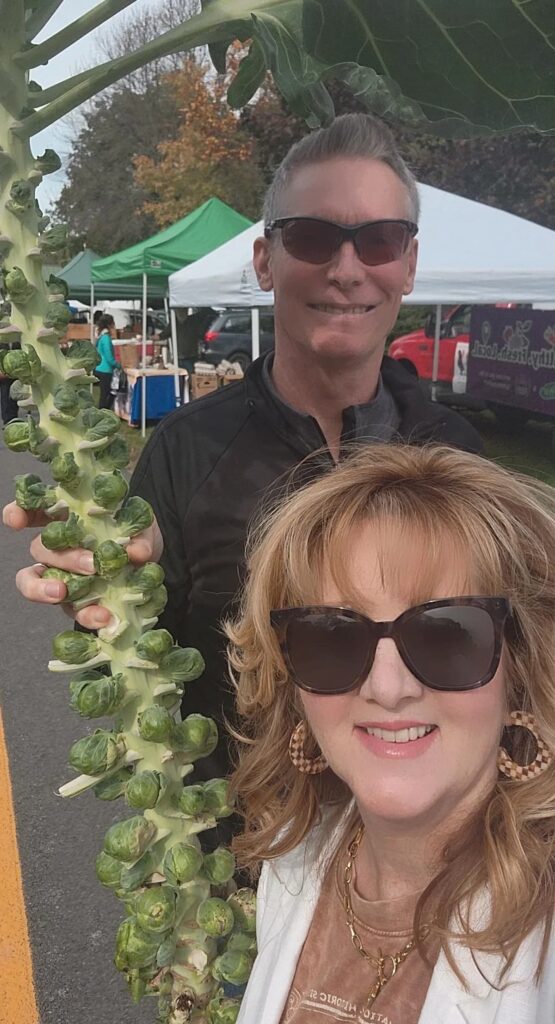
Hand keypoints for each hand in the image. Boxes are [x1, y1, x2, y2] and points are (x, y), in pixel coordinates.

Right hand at [3, 502, 163, 629]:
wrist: (150, 568)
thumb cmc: (137, 537)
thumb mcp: (145, 528)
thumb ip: (140, 536)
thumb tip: (135, 552)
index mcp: (68, 518)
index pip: (35, 511)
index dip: (20, 513)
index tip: (16, 521)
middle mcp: (58, 547)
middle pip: (40, 550)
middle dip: (62, 557)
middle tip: (90, 565)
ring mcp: (62, 576)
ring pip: (35, 581)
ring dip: (44, 589)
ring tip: (61, 594)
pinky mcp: (76, 602)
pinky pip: (70, 610)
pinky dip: (84, 615)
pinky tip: (101, 617)